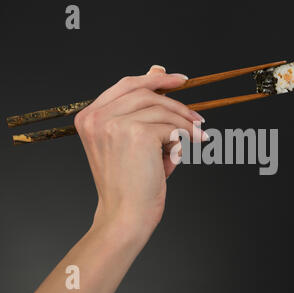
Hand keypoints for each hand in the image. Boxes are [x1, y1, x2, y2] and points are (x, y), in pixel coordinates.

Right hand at [74, 65, 206, 240]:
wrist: (125, 217)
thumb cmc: (130, 184)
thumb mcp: (132, 142)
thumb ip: (143, 110)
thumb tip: (160, 68)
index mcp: (89, 117)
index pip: (126, 85)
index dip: (155, 79)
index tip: (180, 79)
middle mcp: (97, 117)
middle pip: (145, 92)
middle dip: (176, 102)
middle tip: (198, 116)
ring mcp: (114, 123)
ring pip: (161, 109)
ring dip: (184, 123)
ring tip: (196, 137)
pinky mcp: (136, 133)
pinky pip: (171, 126)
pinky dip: (185, 136)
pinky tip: (187, 149)